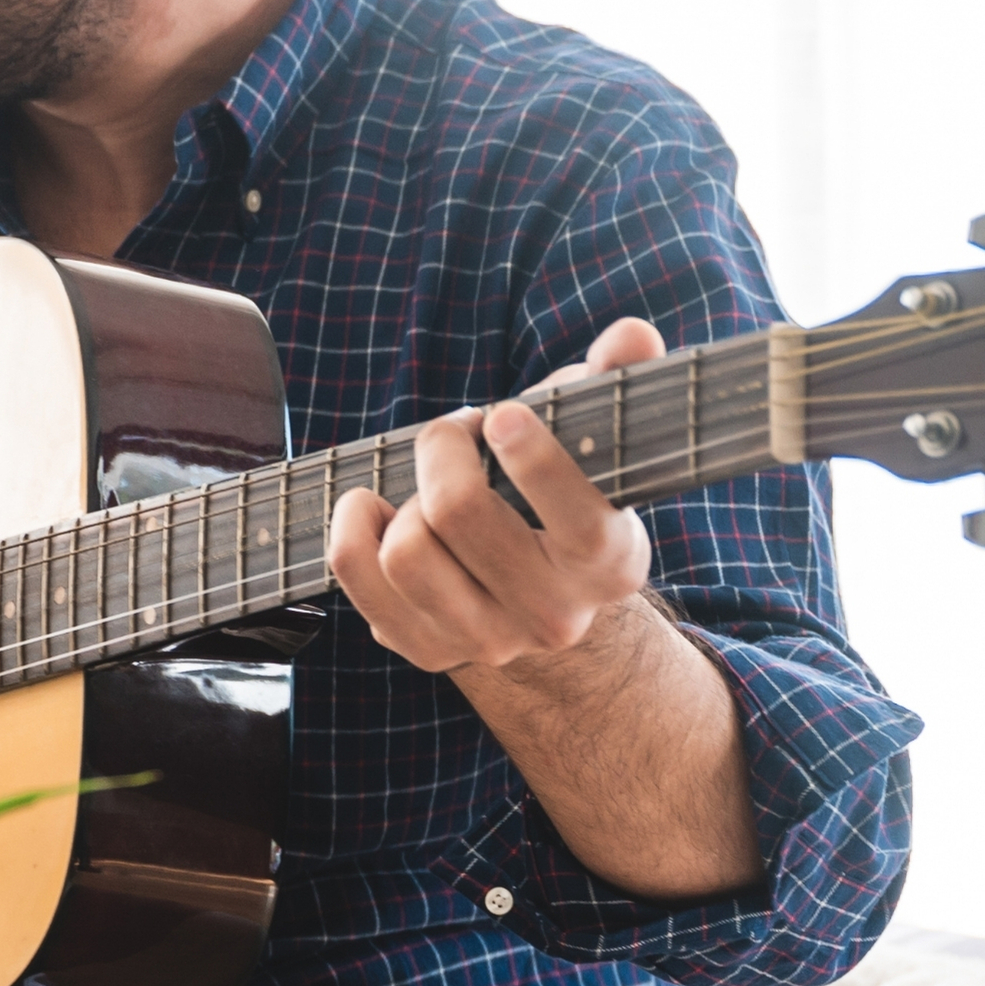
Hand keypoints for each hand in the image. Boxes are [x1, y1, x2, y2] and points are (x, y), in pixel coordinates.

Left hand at [329, 318, 665, 673]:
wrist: (539, 590)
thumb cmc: (561, 494)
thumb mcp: (595, 438)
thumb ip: (617, 380)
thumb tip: (632, 334)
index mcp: (611, 562)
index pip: (579, 520)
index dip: (532, 458)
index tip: (501, 414)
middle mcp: (554, 615)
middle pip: (460, 515)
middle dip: (442, 450)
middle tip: (454, 432)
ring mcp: (488, 642)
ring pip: (404, 552)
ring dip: (401, 495)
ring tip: (423, 481)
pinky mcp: (429, 651)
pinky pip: (356, 577)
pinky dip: (352, 528)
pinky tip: (376, 509)